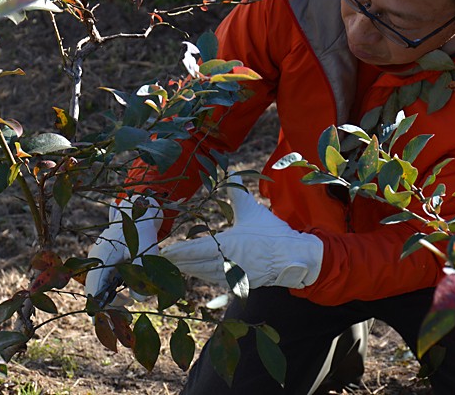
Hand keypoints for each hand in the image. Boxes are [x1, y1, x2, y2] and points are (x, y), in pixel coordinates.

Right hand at [85, 196, 162, 304]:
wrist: (137, 214)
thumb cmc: (142, 232)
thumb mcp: (147, 253)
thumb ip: (142, 277)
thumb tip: (138, 299)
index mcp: (102, 257)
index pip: (94, 288)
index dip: (99, 306)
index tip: (111, 318)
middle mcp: (96, 259)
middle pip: (95, 290)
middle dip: (108, 304)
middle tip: (126, 311)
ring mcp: (98, 260)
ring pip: (99, 285)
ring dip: (111, 296)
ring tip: (127, 301)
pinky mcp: (103, 261)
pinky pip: (103, 279)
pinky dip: (112, 288)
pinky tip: (125, 293)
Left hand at [161, 183, 322, 288]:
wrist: (294, 255)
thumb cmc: (271, 231)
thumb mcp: (251, 209)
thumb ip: (236, 193)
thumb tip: (230, 172)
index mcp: (228, 244)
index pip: (196, 250)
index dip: (179, 252)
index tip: (164, 252)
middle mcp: (227, 262)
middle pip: (195, 264)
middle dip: (178, 262)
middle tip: (160, 260)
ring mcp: (233, 275)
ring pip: (204, 274)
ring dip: (189, 270)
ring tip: (174, 265)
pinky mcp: (239, 283)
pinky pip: (216, 280)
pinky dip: (203, 276)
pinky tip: (196, 272)